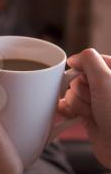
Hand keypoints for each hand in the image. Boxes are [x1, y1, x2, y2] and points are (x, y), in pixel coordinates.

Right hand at [60, 48, 110, 167]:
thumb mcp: (105, 80)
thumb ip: (89, 61)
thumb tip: (74, 58)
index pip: (91, 60)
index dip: (83, 68)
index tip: (84, 77)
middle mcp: (106, 87)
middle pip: (78, 78)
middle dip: (81, 90)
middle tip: (94, 100)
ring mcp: (97, 102)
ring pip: (72, 93)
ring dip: (77, 104)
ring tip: (92, 113)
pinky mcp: (88, 115)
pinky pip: (68, 107)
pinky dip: (67, 111)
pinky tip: (72, 115)